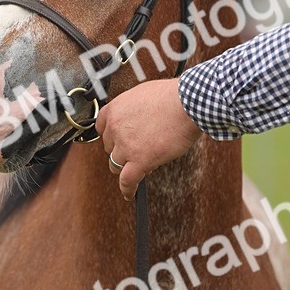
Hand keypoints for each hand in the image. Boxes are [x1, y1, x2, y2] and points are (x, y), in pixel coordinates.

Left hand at [96, 77, 201, 200]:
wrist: (187, 103)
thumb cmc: (172, 97)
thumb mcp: (142, 95)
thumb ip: (132, 110)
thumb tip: (136, 123)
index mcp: (114, 110)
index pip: (102, 128)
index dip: (111, 136)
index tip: (117, 141)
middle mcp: (115, 128)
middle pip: (109, 148)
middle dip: (121, 150)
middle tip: (136, 150)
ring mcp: (126, 146)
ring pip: (116, 164)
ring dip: (125, 167)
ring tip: (137, 168)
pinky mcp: (140, 161)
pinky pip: (127, 180)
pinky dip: (127, 189)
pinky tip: (129, 194)